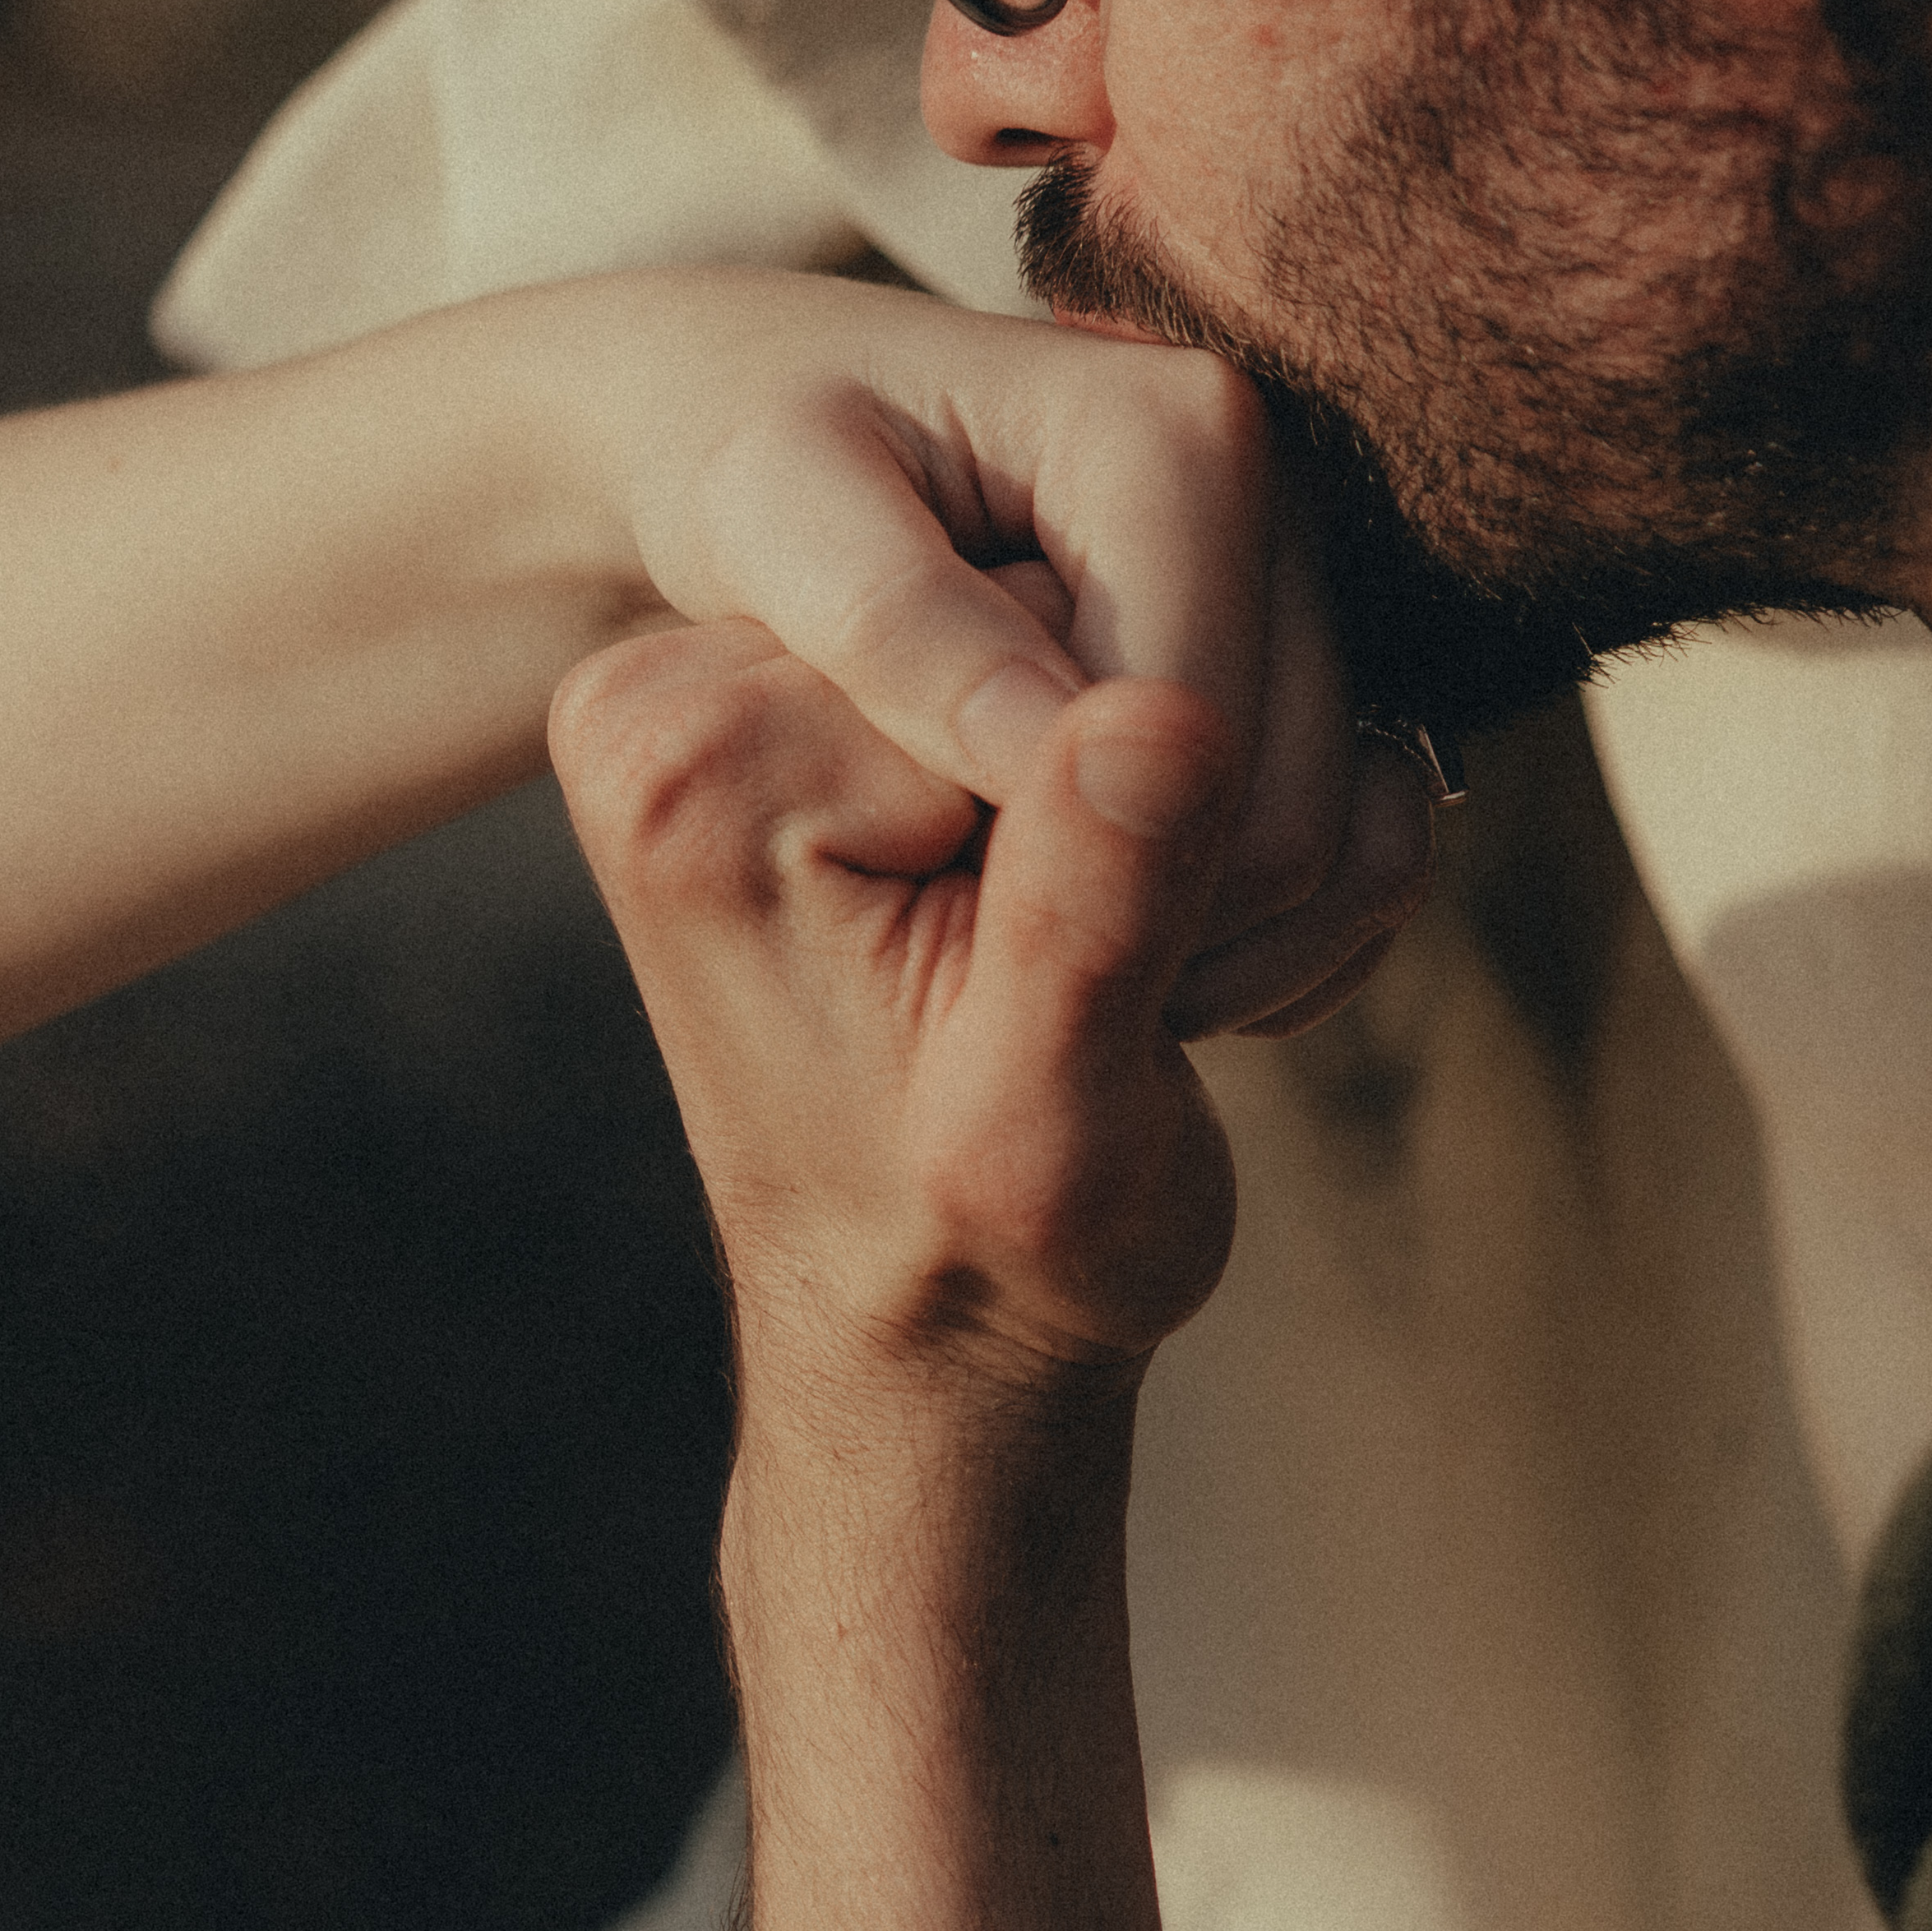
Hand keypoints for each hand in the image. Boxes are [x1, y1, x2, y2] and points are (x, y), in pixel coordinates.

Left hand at [559, 625, 1415, 1411]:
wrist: (939, 1325)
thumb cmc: (982, 1262)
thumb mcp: (1044, 1126)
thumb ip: (1089, 913)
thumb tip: (1163, 715)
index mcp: (702, 756)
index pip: (1042, 659)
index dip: (1151, 826)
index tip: (1106, 999)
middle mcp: (718, 677)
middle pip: (1098, 605)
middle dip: (1186, 812)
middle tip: (1147, 1004)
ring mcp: (818, 668)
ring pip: (1163, 623)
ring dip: (1229, 821)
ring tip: (1156, 989)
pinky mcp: (924, 689)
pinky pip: (1158, 655)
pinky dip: (1225, 809)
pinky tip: (1173, 945)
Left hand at [562, 280, 1410, 1041]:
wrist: (770, 401)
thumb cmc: (748, 458)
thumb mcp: (776, 522)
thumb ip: (905, 631)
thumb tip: (1068, 755)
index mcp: (1175, 440)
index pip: (1202, 748)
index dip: (1093, 888)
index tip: (947, 952)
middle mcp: (1284, 486)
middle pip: (1292, 804)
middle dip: (1147, 913)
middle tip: (969, 961)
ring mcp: (1303, 570)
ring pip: (1323, 835)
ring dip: (1180, 920)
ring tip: (1005, 932)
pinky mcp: (1294, 638)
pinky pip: (1315, 824)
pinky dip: (1206, 893)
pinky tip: (1069, 905)